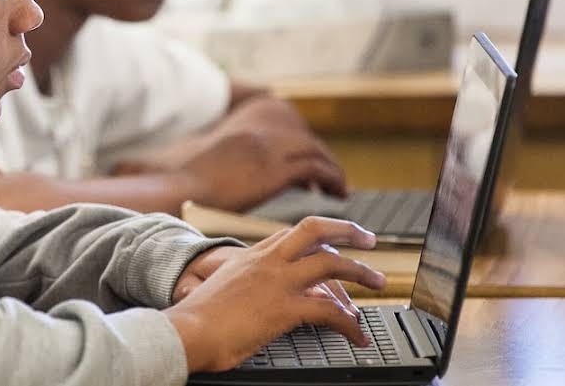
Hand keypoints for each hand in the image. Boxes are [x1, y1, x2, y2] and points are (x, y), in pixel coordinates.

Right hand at [164, 217, 385, 372]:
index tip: (332, 241)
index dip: (318, 235)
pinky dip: (349, 324)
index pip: (290, 234)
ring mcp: (277, 282)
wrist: (186, 332)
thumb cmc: (195, 321)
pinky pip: (330, 311)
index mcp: (250, 257)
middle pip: (315, 230)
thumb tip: (250, 303)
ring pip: (331, 264)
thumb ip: (240, 288)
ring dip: (361, 272)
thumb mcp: (219, 291)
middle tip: (369, 239)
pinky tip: (356, 335)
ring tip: (378, 282)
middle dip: (347, 230)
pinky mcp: (285, 308)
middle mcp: (267, 262)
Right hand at [175, 125, 345, 212]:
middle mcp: (259, 137)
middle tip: (330, 180)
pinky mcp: (274, 170)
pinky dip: (331, 180)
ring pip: (315, 152)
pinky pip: (315, 169)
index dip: (301, 149)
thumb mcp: (210, 169)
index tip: (309, 169)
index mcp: (243, 136)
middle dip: (320, 158)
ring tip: (339, 190)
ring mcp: (267, 150)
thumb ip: (229, 169)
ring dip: (331, 170)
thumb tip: (236, 181)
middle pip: (303, 140)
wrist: (181, 192)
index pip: (284, 134)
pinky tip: (338, 195)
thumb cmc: (187, 191)